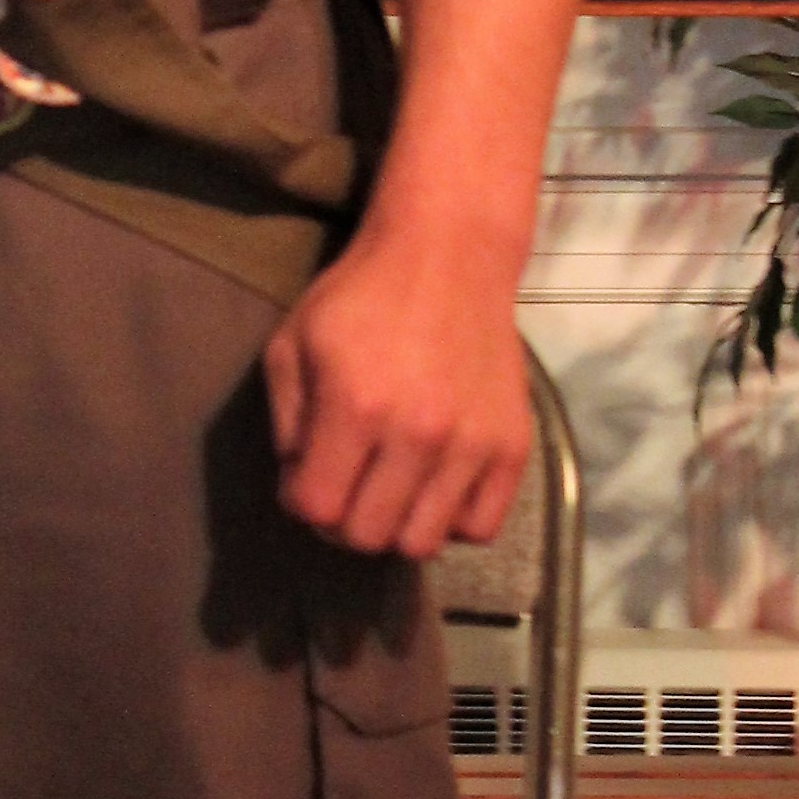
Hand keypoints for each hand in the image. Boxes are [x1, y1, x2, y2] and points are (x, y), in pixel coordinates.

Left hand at [264, 219, 532, 554]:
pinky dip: (451, 520)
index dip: (301, 502)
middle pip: (368, 537)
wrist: (450, 255)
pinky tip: (435, 486)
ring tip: (390, 489)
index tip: (306, 478)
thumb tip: (300, 484)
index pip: (317, 510)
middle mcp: (417, 434)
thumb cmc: (362, 297)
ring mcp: (471, 444)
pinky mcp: (512, 446)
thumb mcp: (294, 343)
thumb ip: (286, 422)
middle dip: (343, 521)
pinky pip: (479, 527)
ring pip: (422, 543)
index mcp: (354, 407)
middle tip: (347, 487)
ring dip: (396, 526)